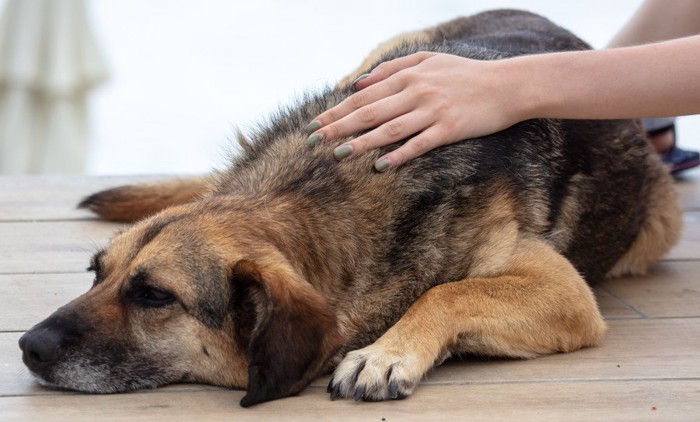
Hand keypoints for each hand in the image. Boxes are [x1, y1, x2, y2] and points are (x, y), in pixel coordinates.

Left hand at [305, 52, 524, 170]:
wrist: (508, 85)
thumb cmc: (466, 74)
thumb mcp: (429, 60)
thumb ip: (392, 69)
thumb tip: (358, 84)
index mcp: (408, 77)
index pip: (363, 97)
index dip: (336, 112)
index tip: (314, 125)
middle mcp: (416, 92)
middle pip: (369, 112)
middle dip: (338, 127)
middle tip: (313, 142)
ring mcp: (433, 111)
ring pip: (389, 129)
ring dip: (362, 142)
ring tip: (338, 154)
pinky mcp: (450, 129)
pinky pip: (419, 144)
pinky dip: (399, 155)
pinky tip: (381, 166)